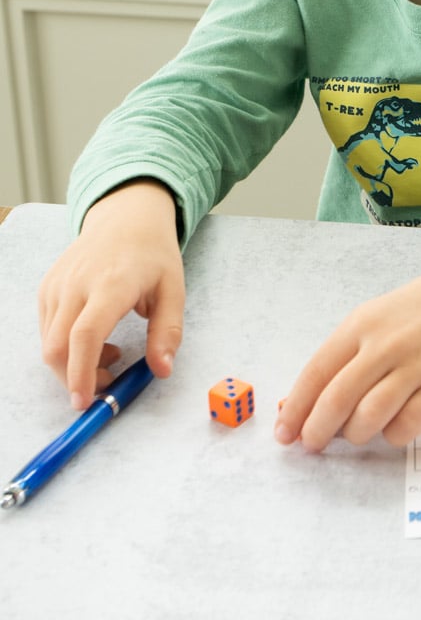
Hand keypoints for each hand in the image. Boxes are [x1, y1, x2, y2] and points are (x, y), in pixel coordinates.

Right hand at [38, 180, 184, 409]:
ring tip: (111, 352)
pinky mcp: (47, 289)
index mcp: (111, 284)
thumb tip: (162, 370)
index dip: (81, 373)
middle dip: (76, 379)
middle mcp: (76, 284)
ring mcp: (56, 286)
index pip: (85, 334)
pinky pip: (47, 330)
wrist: (126, 218)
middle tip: (109, 382)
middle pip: (57, 347)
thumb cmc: (152, 255)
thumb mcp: (173, 290)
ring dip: (73, 364)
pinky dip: (66, 347)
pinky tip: (96, 335)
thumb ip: (168, 332)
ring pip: (49, 343)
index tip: (86, 401)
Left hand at [275, 234, 420, 451]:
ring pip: (368, 418)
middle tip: (312, 444)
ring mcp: (417, 366)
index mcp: (361, 326)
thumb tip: (293, 404)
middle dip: (317, 430)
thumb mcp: (372, 322)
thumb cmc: (417, 314)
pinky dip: (391, 435)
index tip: (283, 433)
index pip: (316, 373)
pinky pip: (405, 427)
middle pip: (337, 400)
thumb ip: (338, 361)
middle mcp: (385, 345)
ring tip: (355, 433)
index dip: (295, 408)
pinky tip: (393, 426)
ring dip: (354, 435)